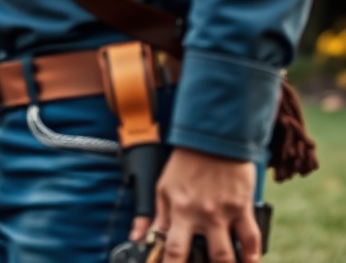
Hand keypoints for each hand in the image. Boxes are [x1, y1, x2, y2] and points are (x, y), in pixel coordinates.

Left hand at [129, 148, 259, 262]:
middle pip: (206, 258)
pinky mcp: (243, 208)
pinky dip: (253, 256)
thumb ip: (154, 216)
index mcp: (179, 210)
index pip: (172, 250)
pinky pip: (251, 239)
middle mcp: (201, 215)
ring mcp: (224, 213)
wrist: (211, 139)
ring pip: (228, 256)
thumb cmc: (185, 164)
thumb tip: (138, 238)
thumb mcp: (163, 187)